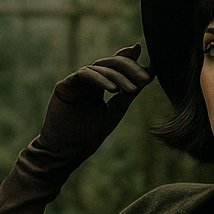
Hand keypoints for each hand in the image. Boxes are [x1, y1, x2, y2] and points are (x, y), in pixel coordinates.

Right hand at [36, 44, 151, 168]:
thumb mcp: (114, 112)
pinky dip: (100, 80)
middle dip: (129, 68)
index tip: (148, 62)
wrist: (65, 154)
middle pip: (109, 64)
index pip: (114, 67)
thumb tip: (149, 73)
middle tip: (145, 78)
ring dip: (118, 76)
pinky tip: (113, 90)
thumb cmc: (87, 138)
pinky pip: (84, 75)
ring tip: (132, 89)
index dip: (129, 59)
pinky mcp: (64, 86)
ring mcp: (74, 82)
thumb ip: (129, 94)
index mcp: (97, 86)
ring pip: (99, 68)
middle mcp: (86, 81)